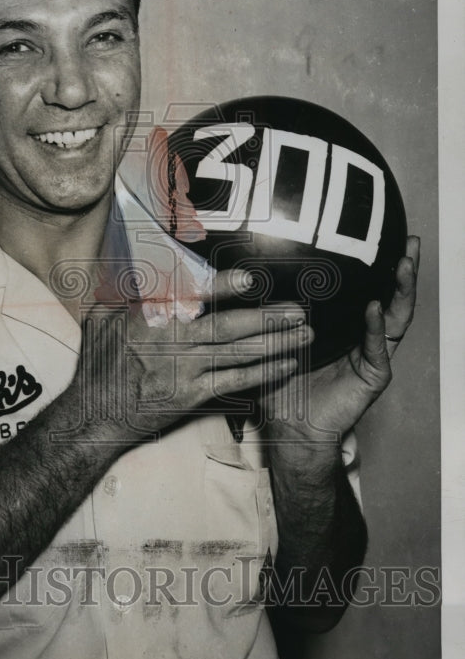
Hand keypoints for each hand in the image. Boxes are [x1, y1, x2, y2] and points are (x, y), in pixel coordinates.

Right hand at [69, 269, 313, 448]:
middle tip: (299, 311)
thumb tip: (142, 264)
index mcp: (150, 317)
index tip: (250, 279)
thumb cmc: (99, 362)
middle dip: (267, 319)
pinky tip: (287, 365)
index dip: (222, 287)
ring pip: (237, 354)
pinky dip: (262, 373)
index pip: (191, 297)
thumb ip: (127, 291)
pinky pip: (234, 382)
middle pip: (227, 327)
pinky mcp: (191, 396)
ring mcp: (184, 371)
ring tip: (305, 334)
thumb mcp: (103, 317)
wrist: (94, 414)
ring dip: (275, 344)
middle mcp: (172, 342)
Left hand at [260, 235, 419, 440]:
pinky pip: (377, 348)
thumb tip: (250, 268)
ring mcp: (371, 355)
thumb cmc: (281, 380)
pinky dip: (375, 327)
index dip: (377, 264)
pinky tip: (373, 308)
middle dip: (402, 269)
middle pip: (390, 296)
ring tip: (403, 265)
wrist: (289, 424)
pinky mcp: (372, 375)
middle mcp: (363, 336)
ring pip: (395, 317)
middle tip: (408, 242)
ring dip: (401, 290)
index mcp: (346, 325)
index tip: (383, 234)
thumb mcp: (274, 334)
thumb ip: (272, 306)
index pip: (366, 288)